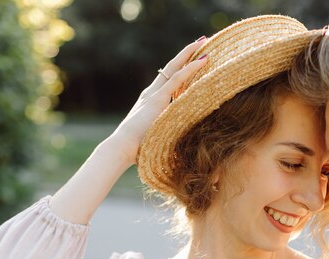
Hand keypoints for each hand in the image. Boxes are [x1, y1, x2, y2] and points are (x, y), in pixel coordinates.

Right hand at [106, 38, 207, 165]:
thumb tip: (183, 141)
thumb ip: (168, 132)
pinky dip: (191, 69)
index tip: (195, 57)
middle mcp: (152, 92)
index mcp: (152, 100)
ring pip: (175, 67)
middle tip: (203, 40)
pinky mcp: (158, 99)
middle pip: (173, 66)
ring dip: (191, 54)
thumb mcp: (158, 136)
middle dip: (188, 52)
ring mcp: (154, 94)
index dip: (182, 66)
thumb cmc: (138, 149)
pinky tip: (203, 61)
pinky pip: (177, 79)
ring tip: (206, 42)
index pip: (170, 78)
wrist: (122, 148)